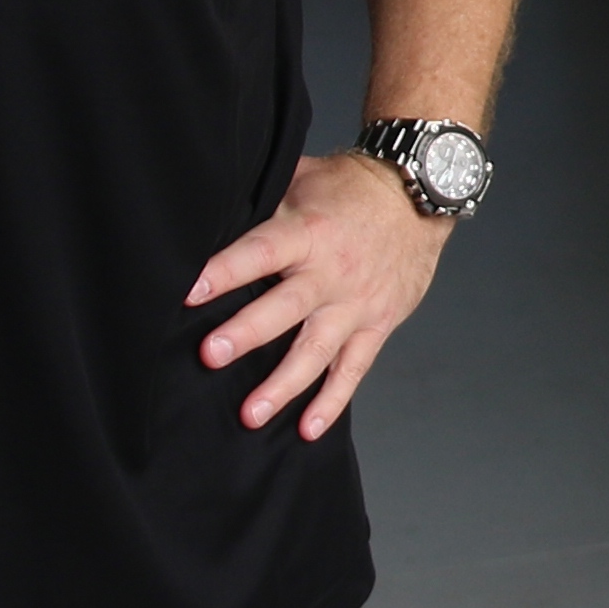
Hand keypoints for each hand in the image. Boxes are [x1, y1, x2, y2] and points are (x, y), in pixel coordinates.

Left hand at [186, 154, 452, 438]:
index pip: (261, 252)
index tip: (189, 291)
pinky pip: (353, 368)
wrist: (419, 196)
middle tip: (210, 355)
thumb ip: (263, 202)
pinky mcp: (376, 324)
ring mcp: (355, 304)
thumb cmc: (351, 187)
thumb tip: (210, 211)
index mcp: (308, 232)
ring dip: (283, 384)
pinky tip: (307, 429)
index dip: (225, 271)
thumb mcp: (304, 179)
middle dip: (247, 333)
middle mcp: (331, 273)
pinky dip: (332, 401)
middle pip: (285, 307)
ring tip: (250, 414)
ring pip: (316, 349)